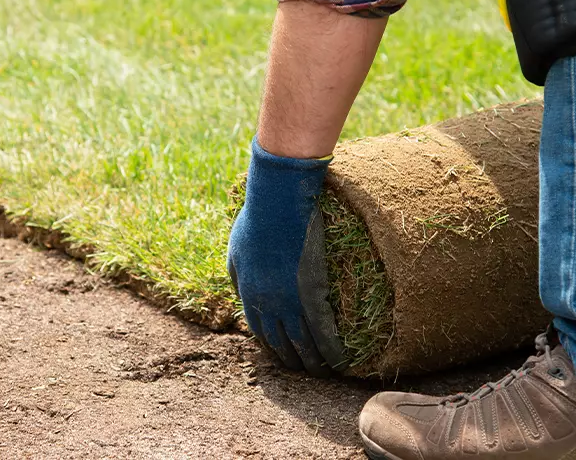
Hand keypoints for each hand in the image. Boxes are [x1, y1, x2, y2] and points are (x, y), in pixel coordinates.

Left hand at [227, 139, 346, 376]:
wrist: (277, 201)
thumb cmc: (256, 218)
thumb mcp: (236, 249)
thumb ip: (238, 274)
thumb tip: (240, 290)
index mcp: (248, 294)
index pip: (260, 332)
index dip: (272, 347)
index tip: (281, 356)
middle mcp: (267, 304)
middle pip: (280, 343)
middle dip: (291, 361)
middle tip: (304, 372)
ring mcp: (290, 300)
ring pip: (302, 343)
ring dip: (313, 363)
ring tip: (324, 374)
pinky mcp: (312, 293)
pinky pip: (322, 331)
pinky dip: (331, 350)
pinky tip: (340, 361)